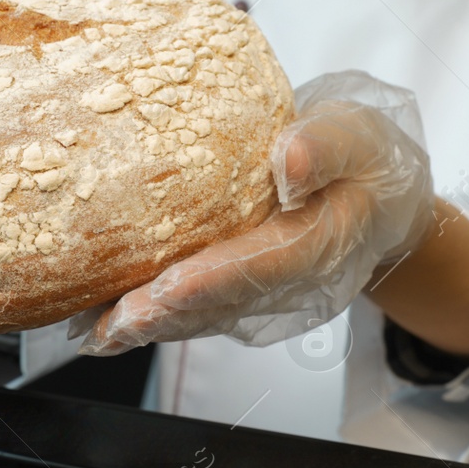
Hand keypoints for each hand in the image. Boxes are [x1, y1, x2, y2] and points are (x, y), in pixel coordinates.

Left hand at [78, 71, 434, 355]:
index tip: (169, 286)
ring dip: (149, 327)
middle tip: (113, 321)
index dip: (214, 279)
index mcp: (322, 242)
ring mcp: (263, 294)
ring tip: (96, 330)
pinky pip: (192, 310)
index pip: (263, 265)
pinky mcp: (239, 293)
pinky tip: (102, 324)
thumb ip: (325, 146)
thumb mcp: (355, 137)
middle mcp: (290, 282)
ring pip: (202, 317)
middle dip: (166, 316)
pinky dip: (148, 319)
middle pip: (222, 304)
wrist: (373, 195)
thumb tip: (290, 158)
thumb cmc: (362, 161)